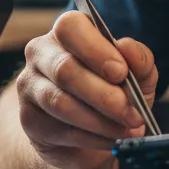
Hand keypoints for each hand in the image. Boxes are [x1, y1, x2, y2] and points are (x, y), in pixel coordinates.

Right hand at [17, 11, 157, 168]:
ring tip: (127, 130)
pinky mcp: (29, 119)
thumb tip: (127, 48)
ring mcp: (30, 85)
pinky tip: (112, 139)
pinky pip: (60, 129)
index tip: (122, 73)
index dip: (96, 51)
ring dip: (100, 121)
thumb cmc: (113, 92)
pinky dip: (92, 137)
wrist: (89, 134)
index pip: (71, 28)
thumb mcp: (137, 74)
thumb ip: (139, 59)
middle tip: (132, 114)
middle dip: (104, 95)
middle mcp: (42, 52)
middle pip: (64, 69)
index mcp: (69, 32)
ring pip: (61, 102)